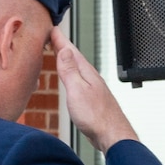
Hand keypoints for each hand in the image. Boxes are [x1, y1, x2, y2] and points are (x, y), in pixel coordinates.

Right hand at [53, 28, 136, 152]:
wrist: (112, 136)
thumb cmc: (96, 117)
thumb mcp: (77, 90)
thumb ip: (70, 70)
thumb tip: (65, 50)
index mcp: (86, 73)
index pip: (70, 51)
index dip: (60, 39)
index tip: (51, 28)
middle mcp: (90, 78)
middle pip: (74, 57)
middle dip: (62, 45)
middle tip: (53, 35)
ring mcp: (92, 88)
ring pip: (77, 68)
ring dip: (67, 58)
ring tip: (59, 51)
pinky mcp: (91, 99)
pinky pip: (78, 79)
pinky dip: (71, 73)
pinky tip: (70, 76)